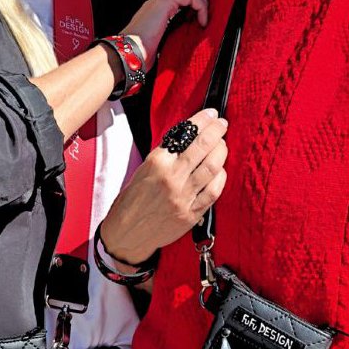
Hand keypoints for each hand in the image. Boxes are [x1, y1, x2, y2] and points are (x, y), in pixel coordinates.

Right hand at [100, 108, 226, 263]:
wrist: (126, 234)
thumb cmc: (131, 201)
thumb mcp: (143, 170)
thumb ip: (166, 155)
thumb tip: (189, 137)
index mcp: (157, 163)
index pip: (185, 134)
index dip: (202, 121)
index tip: (211, 114)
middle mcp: (172, 178)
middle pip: (203, 147)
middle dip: (217, 131)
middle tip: (222, 125)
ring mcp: (184, 197)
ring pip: (213, 167)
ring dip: (221, 151)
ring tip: (222, 145)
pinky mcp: (192, 214)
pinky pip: (213, 192)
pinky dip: (220, 177)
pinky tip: (220, 170)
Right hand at [123, 0, 209, 70]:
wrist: (128, 55)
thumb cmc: (141, 55)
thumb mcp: (161, 43)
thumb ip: (171, 36)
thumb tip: (187, 42)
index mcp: (155, 10)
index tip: (202, 14)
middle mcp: (156, 1)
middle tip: (209, 5)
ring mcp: (158, 0)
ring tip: (205, 17)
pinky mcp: (163, 4)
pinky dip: (200, 7)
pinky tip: (202, 23)